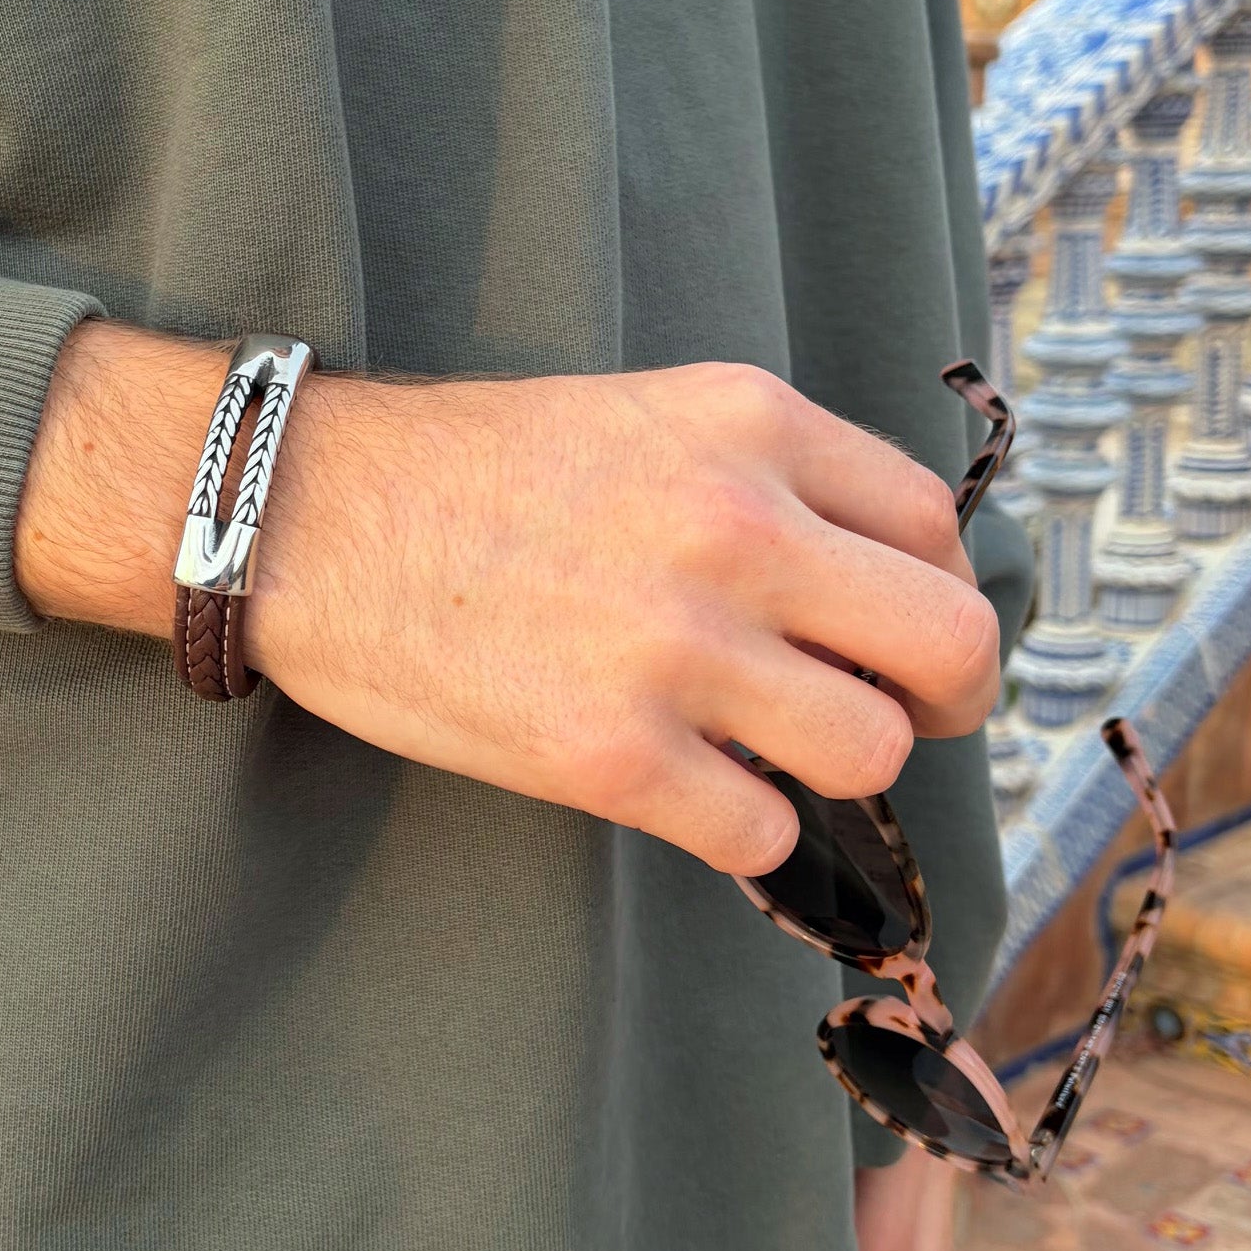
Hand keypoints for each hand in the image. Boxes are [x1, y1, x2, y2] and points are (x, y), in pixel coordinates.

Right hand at [247, 360, 999, 874]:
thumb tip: (862, 584)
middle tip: (901, 718)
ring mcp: (677, 647)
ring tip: (763, 755)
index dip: (934, 596)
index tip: (901, 637)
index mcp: (751, 426)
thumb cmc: (461, 471)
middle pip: (949, 646)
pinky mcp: (609, 756)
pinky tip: (689, 796)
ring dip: (828, 768)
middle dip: (946, 700)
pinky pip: (761, 835)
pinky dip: (742, 832)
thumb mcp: (640, 416)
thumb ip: (763, 476)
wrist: (301, 517)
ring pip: (868, 752)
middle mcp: (738, 528)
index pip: (934, 527)